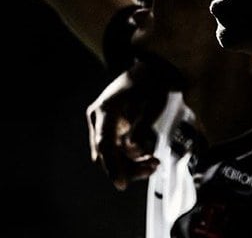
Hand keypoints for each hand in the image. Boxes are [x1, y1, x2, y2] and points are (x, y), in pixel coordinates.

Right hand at [86, 66, 165, 190]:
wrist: (150, 67)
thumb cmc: (151, 82)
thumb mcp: (152, 103)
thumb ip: (141, 127)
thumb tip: (131, 148)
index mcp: (106, 109)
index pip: (105, 143)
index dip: (112, 166)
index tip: (121, 183)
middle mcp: (98, 118)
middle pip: (107, 154)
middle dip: (129, 167)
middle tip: (153, 166)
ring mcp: (101, 124)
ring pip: (112, 156)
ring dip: (131, 164)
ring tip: (153, 163)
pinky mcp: (109, 129)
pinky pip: (116, 150)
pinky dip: (131, 157)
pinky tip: (148, 158)